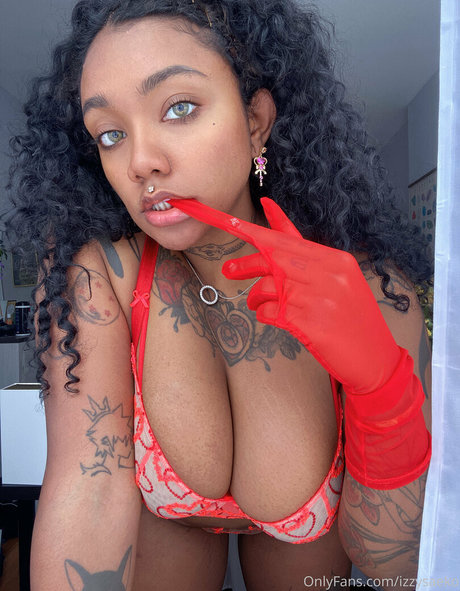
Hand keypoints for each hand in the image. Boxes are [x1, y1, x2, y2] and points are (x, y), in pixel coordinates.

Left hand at [170, 197, 400, 392]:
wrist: (375, 359)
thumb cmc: (356, 322)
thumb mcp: (343, 285)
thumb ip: (314, 267)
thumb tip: (279, 253)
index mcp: (335, 261)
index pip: (296, 237)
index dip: (273, 222)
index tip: (261, 204)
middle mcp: (324, 274)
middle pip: (273, 258)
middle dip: (247, 264)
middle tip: (229, 270)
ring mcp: (314, 297)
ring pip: (266, 285)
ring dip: (257, 296)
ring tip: (260, 305)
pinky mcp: (304, 321)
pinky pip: (269, 311)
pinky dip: (264, 314)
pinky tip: (271, 318)